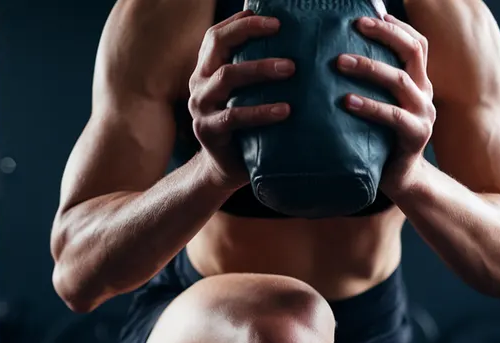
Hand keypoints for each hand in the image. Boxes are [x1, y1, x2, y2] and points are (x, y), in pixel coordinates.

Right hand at [188, 11, 295, 188]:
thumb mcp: (249, 95)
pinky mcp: (208, 131)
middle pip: (218, 45)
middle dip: (249, 32)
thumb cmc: (247, 127)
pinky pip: (235, 116)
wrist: (225, 168)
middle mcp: (200, 82)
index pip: (218, 34)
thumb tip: (300, 47)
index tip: (273, 19)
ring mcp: (201, 107)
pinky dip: (261, 111)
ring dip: (259, 69)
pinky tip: (285, 110)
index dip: (242, 22)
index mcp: (208, 68)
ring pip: (227, 77)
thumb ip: (259, 74)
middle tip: (280, 29)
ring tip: (290, 69)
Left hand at [337, 14, 435, 197]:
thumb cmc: (380, 140)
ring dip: (369, 66)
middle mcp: (425, 93)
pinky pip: (392, 116)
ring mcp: (423, 114)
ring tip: (340, 61)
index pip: (416, 44)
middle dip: (384, 34)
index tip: (372, 12)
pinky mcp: (416, 136)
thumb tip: (335, 55)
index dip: (397, 26)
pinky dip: (369, 105)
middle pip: (412, 51)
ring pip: (399, 80)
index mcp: (418, 82)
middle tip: (355, 24)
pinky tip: (346, 101)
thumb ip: (370, 85)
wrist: (401, 180)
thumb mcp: (379, 106)